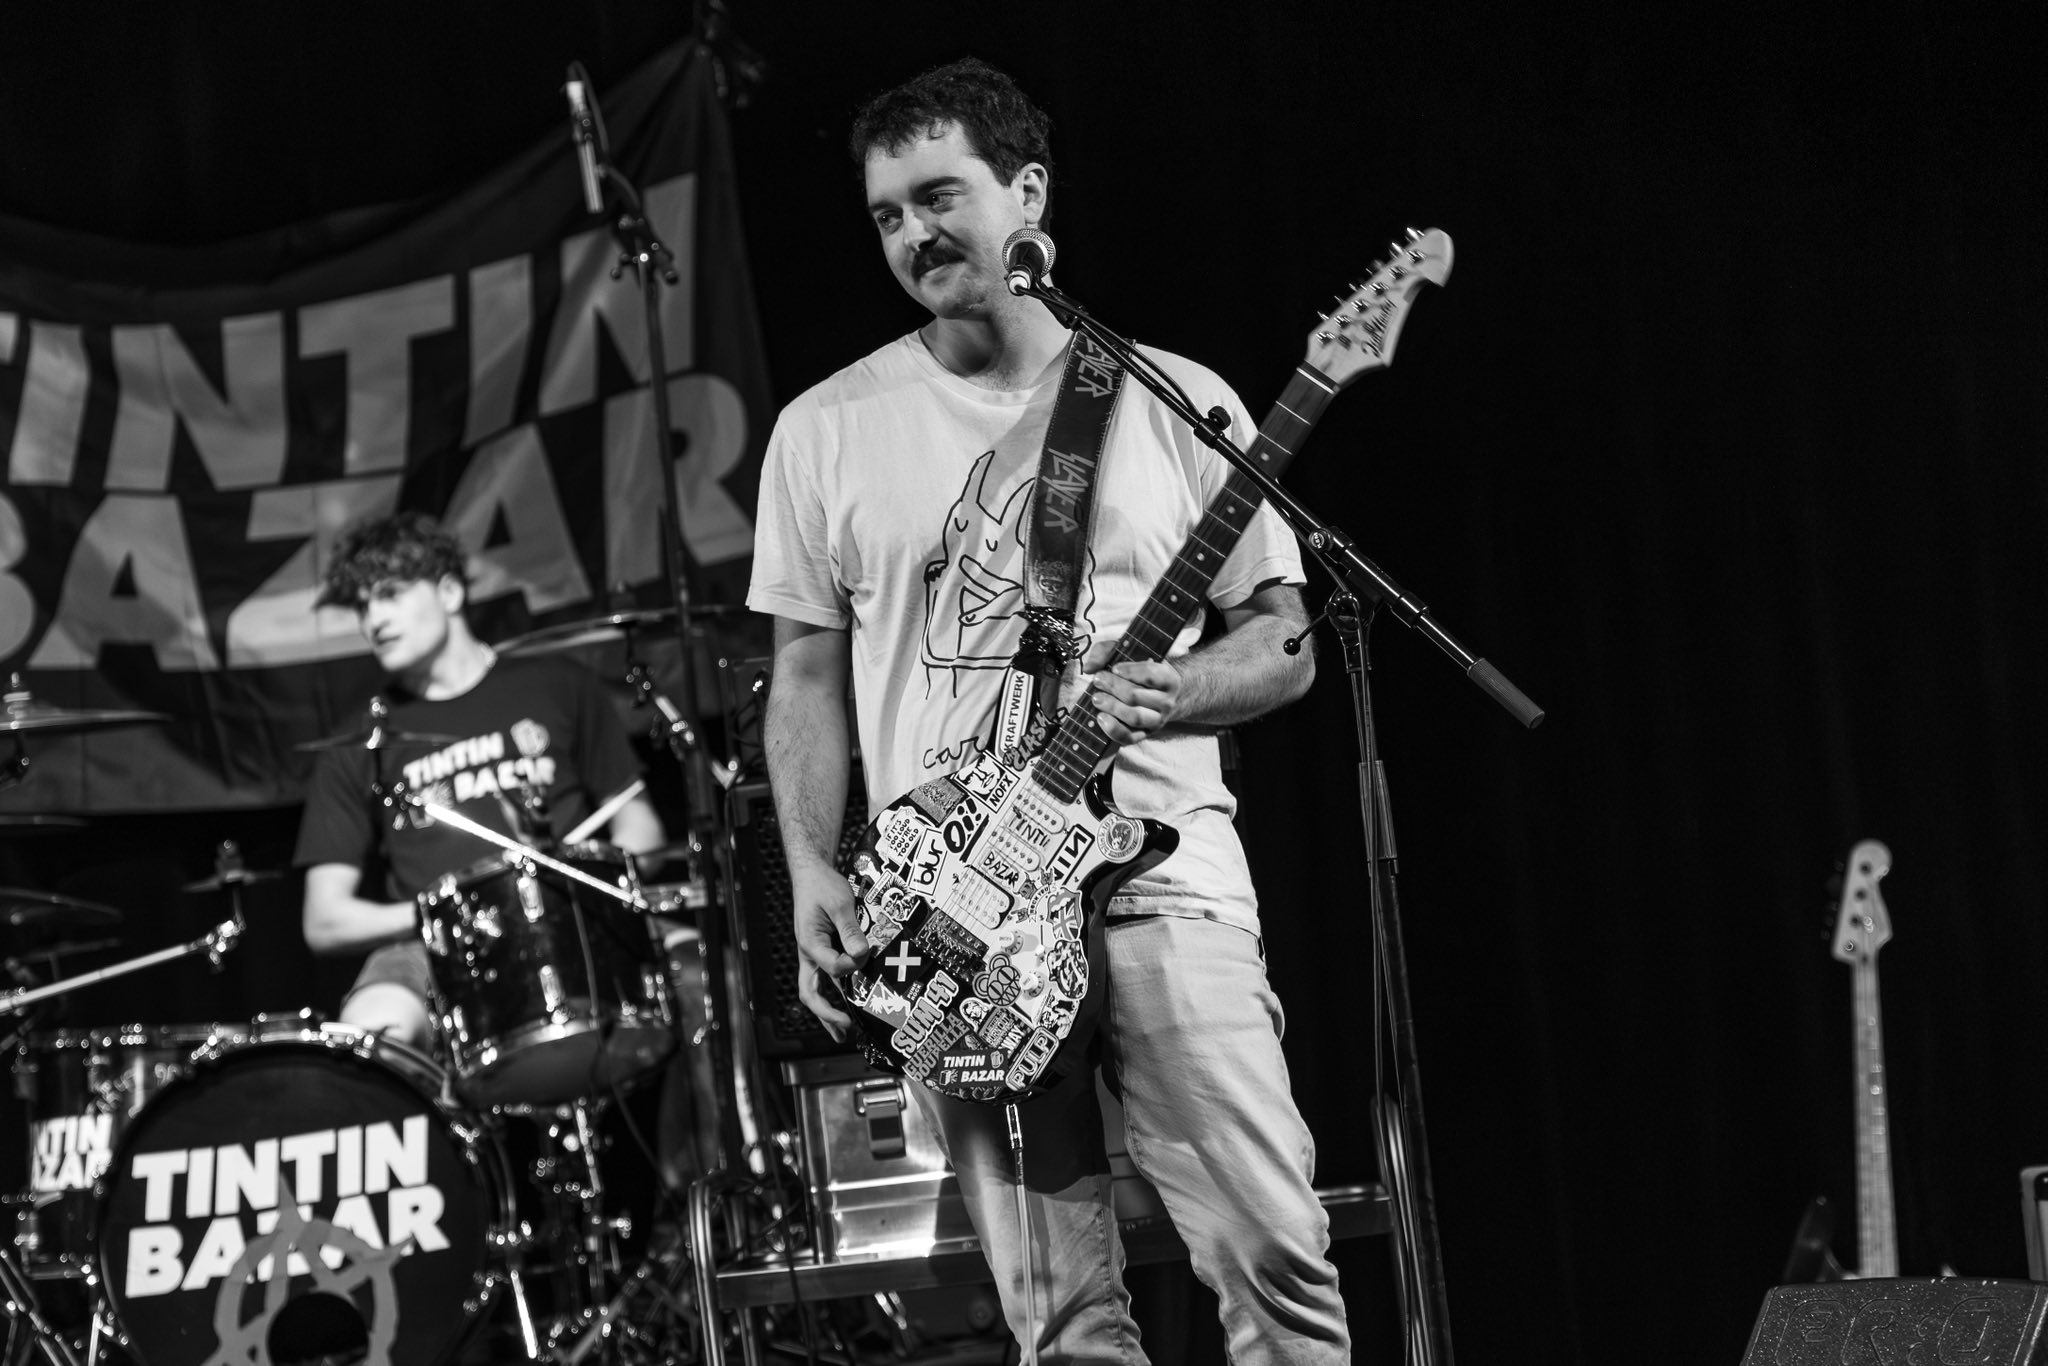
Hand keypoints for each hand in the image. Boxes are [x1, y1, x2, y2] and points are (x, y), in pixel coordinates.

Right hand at [789, 859, 867, 1040]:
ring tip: (843, 1035)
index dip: (851, 967)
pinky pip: (824, 979)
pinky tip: (846, 1006)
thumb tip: (862, 954)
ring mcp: (813, 955)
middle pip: (810, 992)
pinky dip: (832, 996)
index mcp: (810, 943)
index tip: (865, 956)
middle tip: (846, 1030)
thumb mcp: (840, 903)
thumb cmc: (822, 885)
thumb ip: (850, 930)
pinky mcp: (820, 952)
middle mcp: (809, 954)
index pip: (832, 967)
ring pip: (816, 991)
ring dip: (828, 1013)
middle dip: (827, 1015)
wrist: (811, 874)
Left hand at [1071, 639, 1182, 745]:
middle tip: (1098, 680)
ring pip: (1135, 717)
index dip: (1131, 671)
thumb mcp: (1129, 653)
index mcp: (1168, 679)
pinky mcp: (1145, 734)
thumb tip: (1090, 667)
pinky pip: (1130, 737)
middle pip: (1136, 696)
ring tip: (1096, 698)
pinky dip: (1113, 729)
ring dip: (1112, 707)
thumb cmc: (1139, 671)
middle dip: (1113, 687)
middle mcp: (1166, 702)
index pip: (1151, 675)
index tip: (1114, 668)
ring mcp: (1157, 720)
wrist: (1161, 695)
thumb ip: (1107, 652)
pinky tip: (1100, 718)